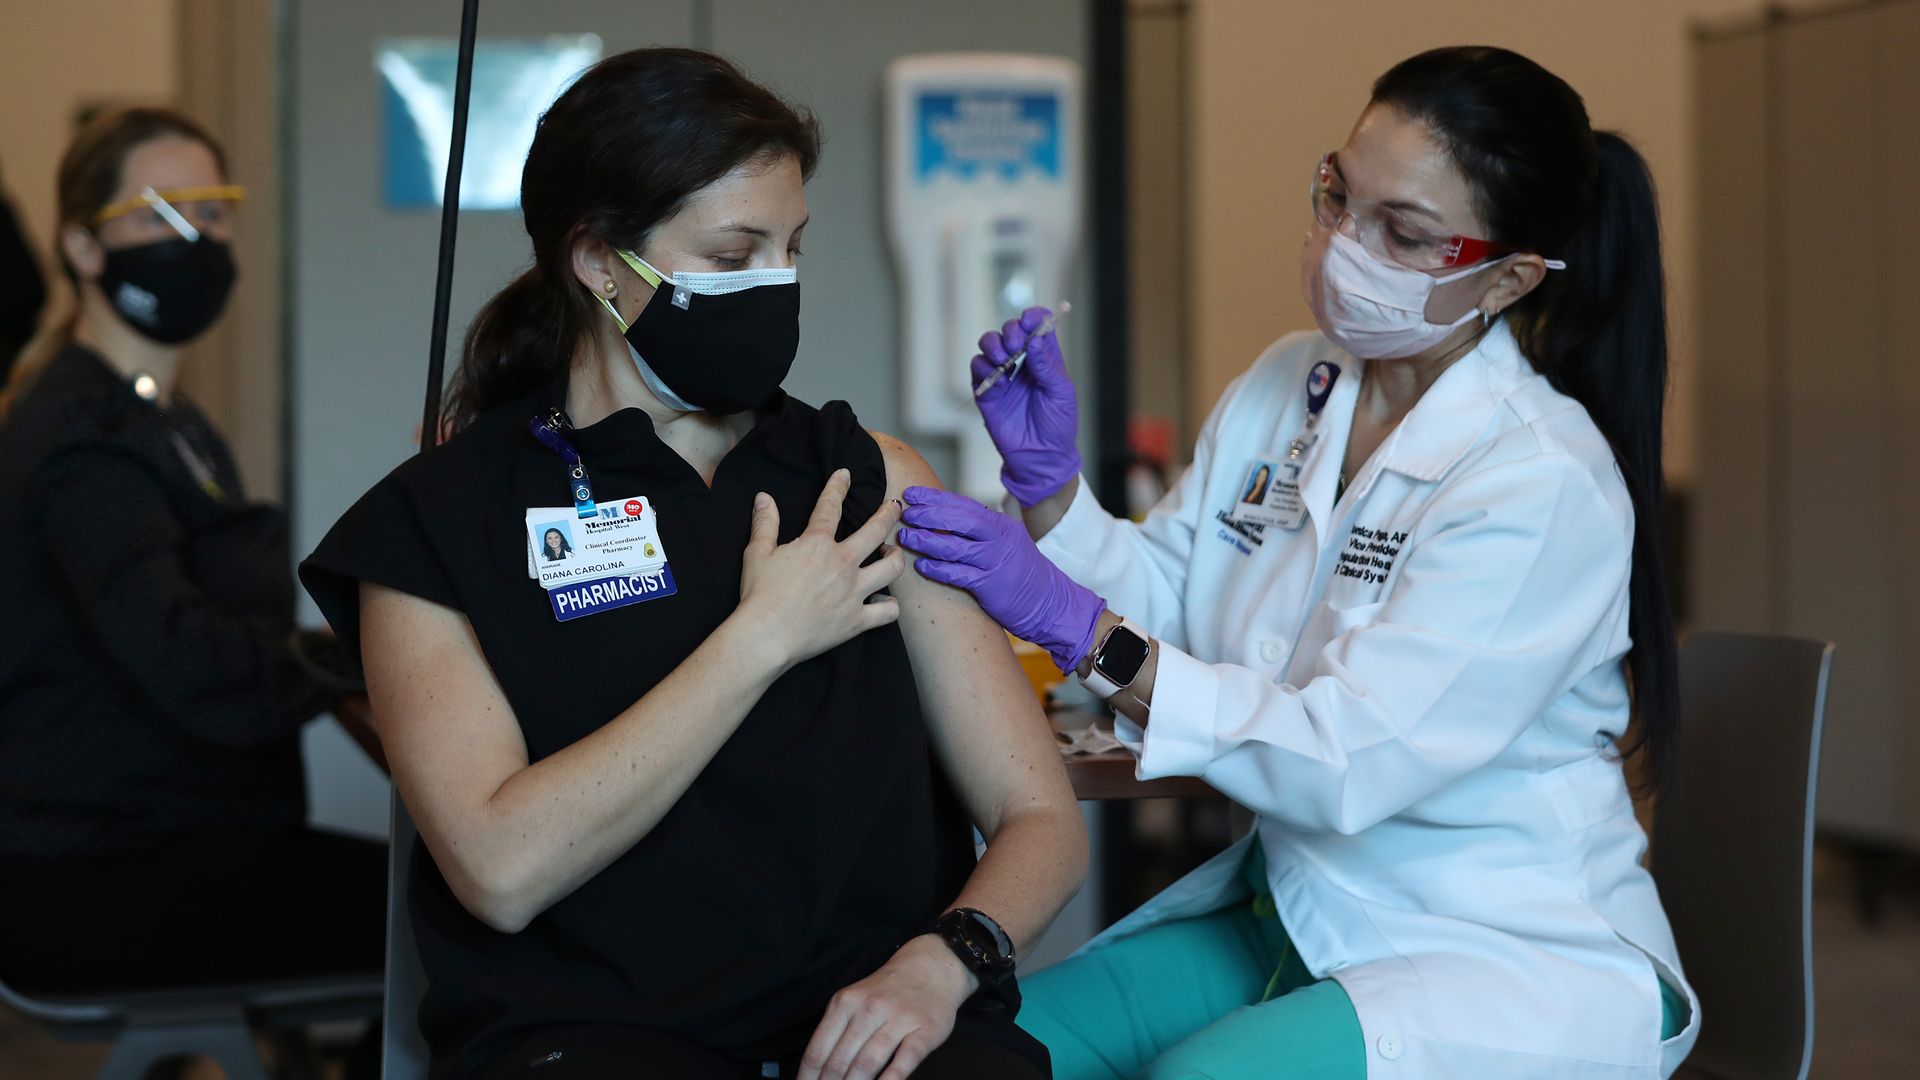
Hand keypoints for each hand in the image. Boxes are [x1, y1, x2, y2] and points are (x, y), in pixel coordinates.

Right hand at [738, 469, 904, 669]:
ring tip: (891, 552)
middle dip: (888, 513)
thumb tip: (764, 498)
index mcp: (818, 545)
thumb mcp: (757, 553)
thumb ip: (765, 523)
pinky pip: (888, 612)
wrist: (767, 635)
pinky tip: (885, 601)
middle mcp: (843, 564)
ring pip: (891, 568)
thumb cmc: (760, 594)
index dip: (838, 487)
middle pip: (876, 531)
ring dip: (895, 556)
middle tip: (894, 506)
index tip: (845, 474)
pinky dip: (889, 606)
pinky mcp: (857, 620)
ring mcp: (854, 592)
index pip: (831, 507)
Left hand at [798, 934, 973, 1079]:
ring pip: (867, 1063)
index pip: (818, 1050)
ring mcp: (898, 1019)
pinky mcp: (924, 1030)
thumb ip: (837, 1029)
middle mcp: (869, 1009)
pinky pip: (903, 1061)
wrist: (930, 966)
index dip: (809, 1078)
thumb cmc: (887, 991)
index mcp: (845, 1003)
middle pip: (840, 1061)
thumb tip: (817, 1070)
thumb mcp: (854, 999)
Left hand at [897, 486, 1103, 672]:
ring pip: (956, 546)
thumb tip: (947, 520)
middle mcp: (1000, 539)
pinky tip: (922, 567)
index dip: (936, 497)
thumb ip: (982, 532)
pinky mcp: (992, 586)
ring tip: (906, 539)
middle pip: (960, 519)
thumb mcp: (1008, 543)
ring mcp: (996, 562)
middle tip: (906, 513)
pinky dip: (939, 570)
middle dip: (929, 514)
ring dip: (927, 541)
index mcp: (1001, 525)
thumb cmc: (1023, 575)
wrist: (1052, 605)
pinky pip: (960, 575)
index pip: (964, 504)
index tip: (912, 494)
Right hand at [972, 306, 1080, 506]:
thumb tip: (1035, 340)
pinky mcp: (986, 392)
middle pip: (1010, 331)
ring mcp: (1003, 376)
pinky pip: (977, 369)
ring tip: (1003, 360)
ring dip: (993, 345)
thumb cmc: (1058, 426)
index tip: (1029, 320)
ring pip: (989, 345)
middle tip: (1015, 345)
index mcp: (1045, 359)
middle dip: (1010, 331)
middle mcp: (1023, 363)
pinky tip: (998, 380)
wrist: (1041, 458)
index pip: (1037, 327)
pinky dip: (984, 368)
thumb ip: (1046, 366)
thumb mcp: (1060, 394)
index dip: (1033, 318)